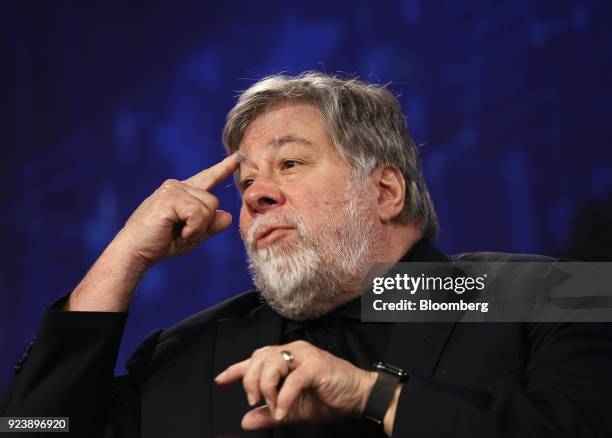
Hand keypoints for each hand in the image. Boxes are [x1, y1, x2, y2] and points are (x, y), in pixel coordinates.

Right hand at [113, 154, 239, 268]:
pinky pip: (199, 213)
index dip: (223, 169)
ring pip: (208, 207)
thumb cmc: (161, 244)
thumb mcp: (193, 235)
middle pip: (213, 201)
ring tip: (179, 233)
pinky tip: (179, 233)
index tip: (237, 158)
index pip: (207, 178)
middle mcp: (177, 186)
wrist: (136, 251)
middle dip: (204, 224)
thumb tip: (227, 215)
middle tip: (183, 234)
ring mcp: (172, 189)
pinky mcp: (169, 197)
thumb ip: (210, 225)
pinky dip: (193, 228)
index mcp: (183, 193)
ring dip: (198, 227)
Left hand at [215, 340, 377, 429]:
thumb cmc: (328, 398)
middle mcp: (293, 351)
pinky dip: (284, 399)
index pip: (256, 358)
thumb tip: (245, 421)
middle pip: (259, 357)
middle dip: (250, 380)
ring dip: (266, 388)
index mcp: (287, 357)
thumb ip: (269, 413)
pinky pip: (292, 380)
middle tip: (253, 401)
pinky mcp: (316, 365)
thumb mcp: (293, 409)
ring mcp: (304, 355)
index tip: (220, 380)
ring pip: (272, 363)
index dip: (236, 369)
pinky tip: (283, 413)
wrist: (358, 396)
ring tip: (272, 407)